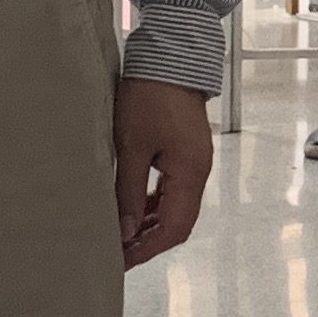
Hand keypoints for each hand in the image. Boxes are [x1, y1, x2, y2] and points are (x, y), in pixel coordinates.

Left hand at [113, 76, 214, 269]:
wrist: (171, 56)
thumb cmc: (149, 96)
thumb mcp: (131, 146)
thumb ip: (128, 191)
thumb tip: (124, 231)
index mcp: (189, 173)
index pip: (173, 228)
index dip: (147, 248)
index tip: (121, 260)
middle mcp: (198, 172)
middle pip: (179, 223)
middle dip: (150, 241)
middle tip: (119, 254)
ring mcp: (195, 162)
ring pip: (176, 207)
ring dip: (151, 224)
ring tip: (122, 236)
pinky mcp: (186, 152)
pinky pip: (174, 190)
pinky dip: (155, 205)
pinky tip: (134, 208)